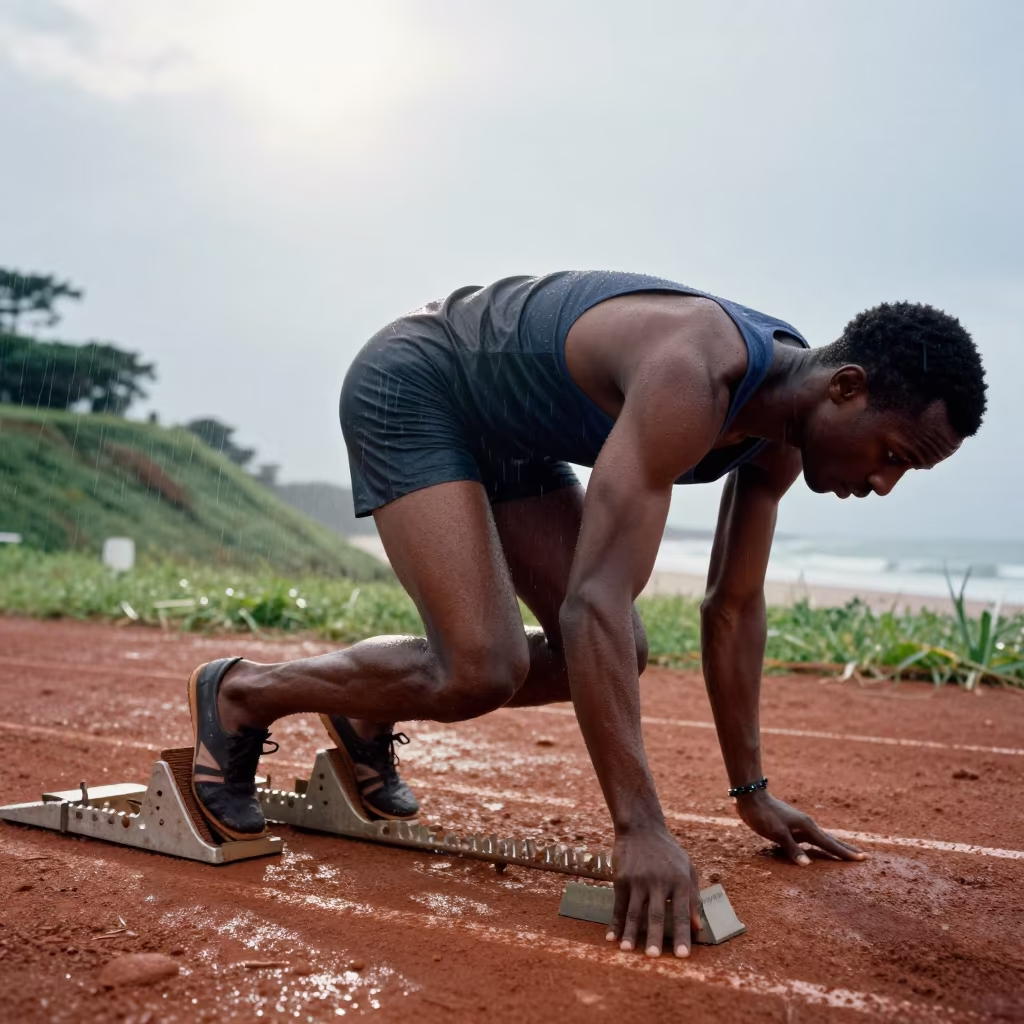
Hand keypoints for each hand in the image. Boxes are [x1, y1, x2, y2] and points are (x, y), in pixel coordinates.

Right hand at [608, 828, 700, 957]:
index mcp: (680, 880)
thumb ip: (694, 898)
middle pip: (656, 914)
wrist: (642, 828)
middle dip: (655, 937)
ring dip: (631, 933)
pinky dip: (615, 923)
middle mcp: (659, 881)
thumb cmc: (668, 853)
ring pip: (634, 911)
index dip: (683, 934)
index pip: (682, 912)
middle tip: (654, 957)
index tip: (683, 956)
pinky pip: (618, 905)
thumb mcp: (687, 870)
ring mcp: (638, 879)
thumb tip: (698, 928)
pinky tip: (611, 937)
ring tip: (627, 951)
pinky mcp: (622, 878)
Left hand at [735, 790, 866, 864]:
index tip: (862, 859)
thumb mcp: (777, 834)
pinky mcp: (792, 826)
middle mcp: (807, 825)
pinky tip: (819, 847)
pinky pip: (812, 838)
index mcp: (807, 828)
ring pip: (822, 838)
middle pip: (831, 840)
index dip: (845, 854)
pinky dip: (821, 844)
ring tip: (846, 853)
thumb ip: (792, 849)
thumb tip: (807, 865)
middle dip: (846, 849)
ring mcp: (800, 825)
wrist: (752, 798)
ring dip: (835, 846)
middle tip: (863, 856)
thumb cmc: (764, 816)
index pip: (830, 844)